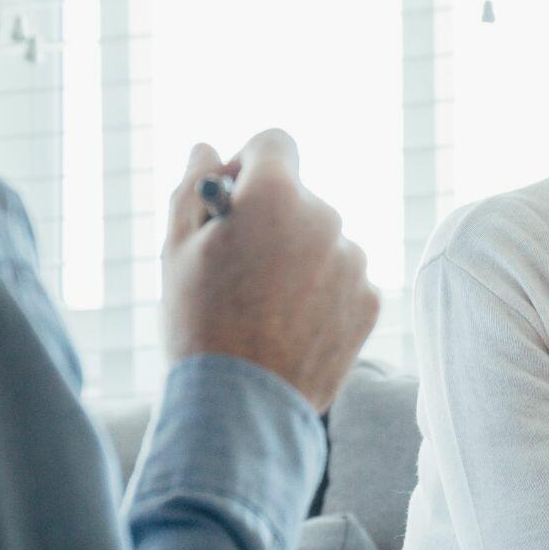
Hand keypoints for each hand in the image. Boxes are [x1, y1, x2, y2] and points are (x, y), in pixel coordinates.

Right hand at [161, 132, 379, 411]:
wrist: (242, 406)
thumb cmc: (199, 323)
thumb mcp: (177, 250)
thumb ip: (192, 189)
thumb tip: (206, 150)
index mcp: (275, 193)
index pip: (274, 143)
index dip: (247, 164)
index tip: (232, 200)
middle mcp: (325, 217)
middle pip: (299, 199)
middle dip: (271, 220)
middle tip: (238, 268)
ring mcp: (354, 260)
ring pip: (323, 242)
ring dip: (298, 259)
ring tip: (263, 308)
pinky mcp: (371, 301)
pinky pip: (343, 281)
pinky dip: (322, 294)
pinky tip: (290, 328)